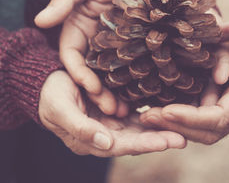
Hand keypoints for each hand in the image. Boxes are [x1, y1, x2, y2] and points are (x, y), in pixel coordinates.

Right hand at [35, 0, 180, 113]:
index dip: (78, 73)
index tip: (90, 87)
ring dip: (118, 91)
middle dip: (98, 90)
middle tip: (111, 110)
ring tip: (128, 110)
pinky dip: (138, 79)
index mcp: (77, 24)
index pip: (71, 55)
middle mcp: (95, 37)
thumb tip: (39, 21)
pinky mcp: (138, 41)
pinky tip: (147, 94)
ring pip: (114, 71)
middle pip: (92, 69)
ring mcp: (118, 41)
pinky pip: (136, 63)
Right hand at [39, 70, 185, 155]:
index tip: (165, 143)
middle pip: (133, 140)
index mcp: (89, 141)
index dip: (142, 145)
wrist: (47, 82)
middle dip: (157, 140)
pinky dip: (150, 116)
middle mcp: (102, 136)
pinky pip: (134, 115)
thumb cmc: (50, 96)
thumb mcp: (60, 109)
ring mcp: (109, 124)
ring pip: (137, 129)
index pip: (120, 146)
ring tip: (181, 129)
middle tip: (182, 139)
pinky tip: (166, 113)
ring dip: (158, 129)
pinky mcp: (113, 111)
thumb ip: (80, 128)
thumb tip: (105, 144)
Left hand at [140, 6, 228, 143]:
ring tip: (145, 114)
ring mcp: (226, 100)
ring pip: (199, 123)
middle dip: (178, 126)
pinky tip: (152, 102)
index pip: (221, 118)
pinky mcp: (215, 92)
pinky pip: (194, 108)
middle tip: (147, 117)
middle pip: (208, 130)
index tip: (167, 112)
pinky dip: (175, 110)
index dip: (193, 118)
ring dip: (173, 122)